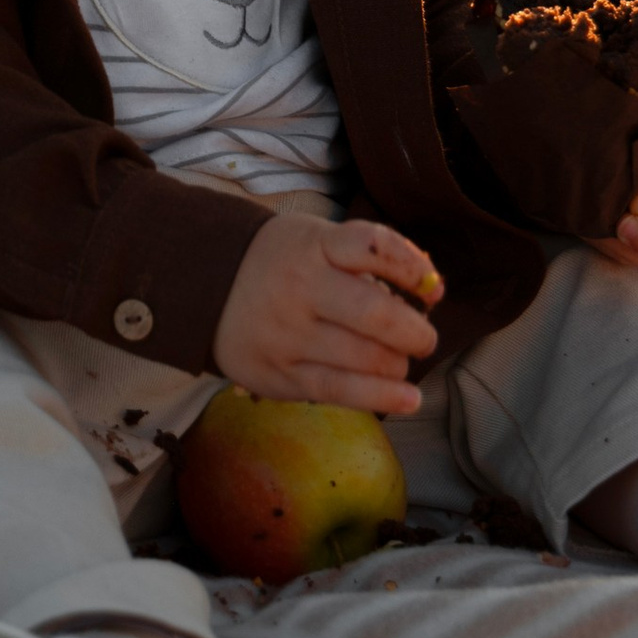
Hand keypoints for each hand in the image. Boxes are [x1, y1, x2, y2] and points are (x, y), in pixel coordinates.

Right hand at [213, 212, 442, 417]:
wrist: (205, 287)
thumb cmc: (280, 262)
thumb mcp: (314, 239)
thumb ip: (366, 256)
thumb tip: (431, 285)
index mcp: (312, 245)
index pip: (375, 247)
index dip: (415, 269)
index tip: (433, 289)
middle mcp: (300, 288)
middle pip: (376, 313)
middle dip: (415, 332)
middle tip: (423, 337)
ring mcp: (288, 335)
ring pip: (366, 358)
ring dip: (398, 364)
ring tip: (398, 361)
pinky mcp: (281, 375)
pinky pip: (341, 392)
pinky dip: (383, 397)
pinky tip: (409, 398)